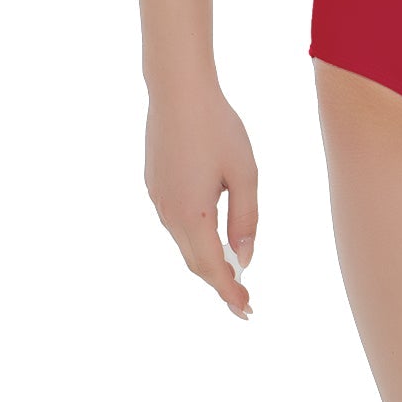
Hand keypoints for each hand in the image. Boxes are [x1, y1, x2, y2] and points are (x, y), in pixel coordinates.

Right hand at [145, 78, 257, 319]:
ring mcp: (158, 199)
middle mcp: (169, 214)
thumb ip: (246, 218)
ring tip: (232, 270)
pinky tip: (210, 233)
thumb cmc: (218, 128)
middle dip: (219, 283)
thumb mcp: (245, 173)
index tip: (247, 310)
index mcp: (193, 215)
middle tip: (243, 300)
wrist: (178, 91)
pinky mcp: (154, 184)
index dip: (230, 293)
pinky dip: (195, 237)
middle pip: (196, 261)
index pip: (213, 269)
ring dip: (207, 259)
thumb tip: (244, 258)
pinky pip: (176, 222)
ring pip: (184, 242)